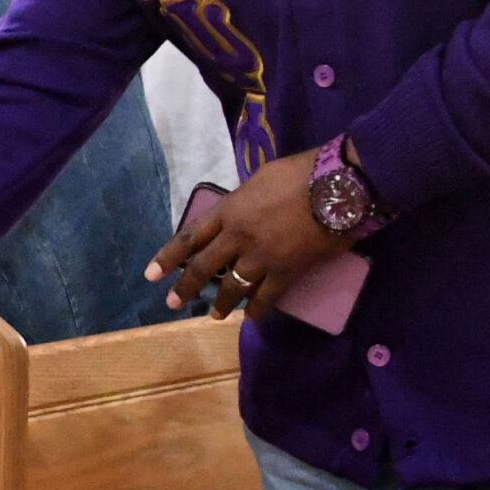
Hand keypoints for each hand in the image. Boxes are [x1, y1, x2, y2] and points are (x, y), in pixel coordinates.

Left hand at [146, 145, 344, 320]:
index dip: (169, 257)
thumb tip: (239, 210)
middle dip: (186, 288)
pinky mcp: (286, 272)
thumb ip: (244, 200)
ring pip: (232, 287)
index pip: (190, 236)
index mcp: (229, 210)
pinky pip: (266, 298)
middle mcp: (238, 236)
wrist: (338, 186)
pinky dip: (256, 309)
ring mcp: (261, 257)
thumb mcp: (261, 179)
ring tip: (214, 315)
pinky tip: (250, 317)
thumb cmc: (301, 172)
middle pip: (205, 267)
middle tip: (173, 303)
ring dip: (221, 304)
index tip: (151, 275)